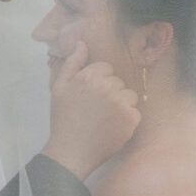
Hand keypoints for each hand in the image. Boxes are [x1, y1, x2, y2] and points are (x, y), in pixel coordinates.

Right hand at [42, 41, 140, 179]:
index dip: (98, 82)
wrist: (71, 152)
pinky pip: (135, 111)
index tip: (90, 97)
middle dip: (110, 93)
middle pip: (119, 82)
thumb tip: (82, 43)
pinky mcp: (131, 119)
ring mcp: (121, 103)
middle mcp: (107, 87)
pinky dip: (127, 120)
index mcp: (89, 76)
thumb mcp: (59, 88)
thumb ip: (72, 63)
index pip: (106, 68)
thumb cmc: (63, 120)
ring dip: (121, 105)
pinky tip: (112, 128)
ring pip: (129, 95)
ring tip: (105, 119)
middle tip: (95, 111)